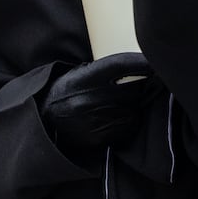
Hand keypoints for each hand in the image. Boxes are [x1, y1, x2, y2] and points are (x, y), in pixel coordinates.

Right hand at [41, 53, 162, 154]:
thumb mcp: (77, 74)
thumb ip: (103, 70)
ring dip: (138, 103)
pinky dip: (131, 119)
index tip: (154, 60)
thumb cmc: (63, 93)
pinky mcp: (100, 138)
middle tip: (148, 80)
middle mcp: (91, 99)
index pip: (121, 65)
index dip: (141, 62)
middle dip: (144, 83)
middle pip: (133, 88)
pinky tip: (122, 114)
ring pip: (134, 108)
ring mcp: (97, 120)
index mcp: (84, 79)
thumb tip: (135, 65)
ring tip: (130, 99)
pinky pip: (128, 126)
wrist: (44, 124)